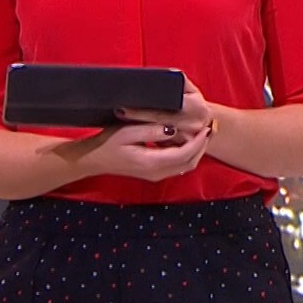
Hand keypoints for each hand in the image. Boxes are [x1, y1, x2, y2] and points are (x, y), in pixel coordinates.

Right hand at [80, 78, 216, 181]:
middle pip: (190, 163)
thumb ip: (151, 131)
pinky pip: (178, 166)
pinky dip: (188, 154)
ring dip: (197, 150)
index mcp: (152, 163)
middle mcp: (157, 173)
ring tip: (201, 132)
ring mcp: (156, 175)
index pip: (185, 154)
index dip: (199, 141)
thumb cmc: (108, 143)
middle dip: (202, 146)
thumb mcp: (127, 132)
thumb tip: (173, 129)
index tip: (205, 127)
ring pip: (186, 166)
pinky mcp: (154, 173)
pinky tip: (188, 140)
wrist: (94, 159)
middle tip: (208, 127)